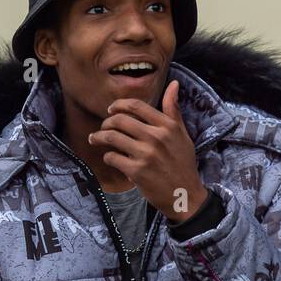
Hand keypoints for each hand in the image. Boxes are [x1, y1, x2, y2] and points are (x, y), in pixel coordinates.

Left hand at [88, 79, 208, 220]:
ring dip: (99, 137)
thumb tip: (173, 84)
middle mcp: (156, 137)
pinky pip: (112, 157)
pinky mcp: (137, 171)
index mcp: (167, 126)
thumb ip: (173, 110)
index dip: (119, 105)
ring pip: (112, 137)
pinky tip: (110, 158)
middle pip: (120, 119)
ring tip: (94, 139)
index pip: (136, 106)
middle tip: (103, 127)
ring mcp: (146, 154)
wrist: (185, 196)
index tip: (111, 110)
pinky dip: (107, 156)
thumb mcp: (182, 135)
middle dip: (106, 122)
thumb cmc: (183, 164)